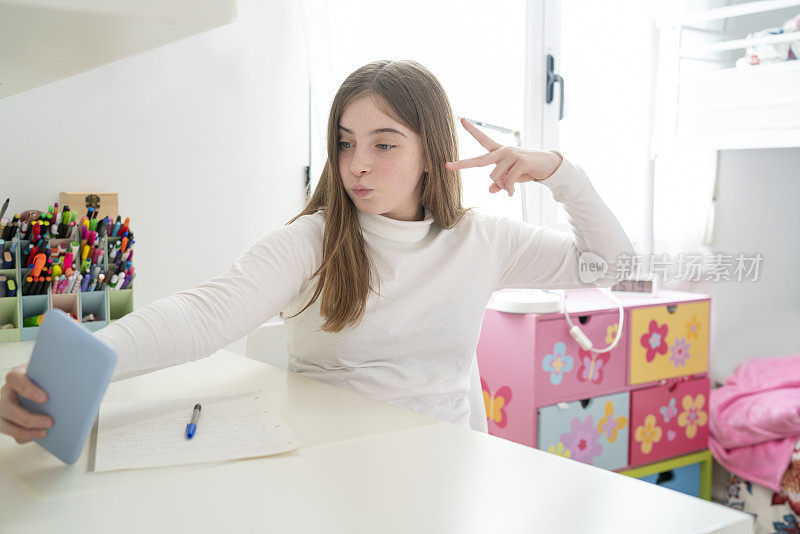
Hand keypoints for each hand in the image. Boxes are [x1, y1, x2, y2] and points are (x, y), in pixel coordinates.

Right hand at [0, 364, 52, 443]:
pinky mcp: (6, 422)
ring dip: (26, 432)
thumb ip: (55, 376)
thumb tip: (76, 383)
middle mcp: (5, 393)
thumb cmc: (44, 378)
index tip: (46, 399)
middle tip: (50, 422)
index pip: (15, 380)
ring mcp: (3, 409)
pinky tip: (39, 435)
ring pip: (5, 425)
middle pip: (7, 407)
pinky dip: (25, 437)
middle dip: (29, 418)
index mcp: (16, 377)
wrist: (40, 384)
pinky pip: (11, 434)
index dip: (28, 390)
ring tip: (45, 432)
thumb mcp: (48, 372)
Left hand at [444, 117, 562, 196]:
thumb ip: (501, 183)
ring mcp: (511, 155)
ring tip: (511, 188)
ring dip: (502, 185)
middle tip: (446, 166)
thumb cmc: (528, 170)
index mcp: (499, 152)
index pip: (483, 139)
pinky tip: (512, 193)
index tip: (461, 119)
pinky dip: (509, 189)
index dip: (472, 130)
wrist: (548, 166)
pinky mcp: (520, 162)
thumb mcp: (512, 177)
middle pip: (479, 161)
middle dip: (462, 164)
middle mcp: (503, 151)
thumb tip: (490, 190)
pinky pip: (508, 181)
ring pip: (495, 176)